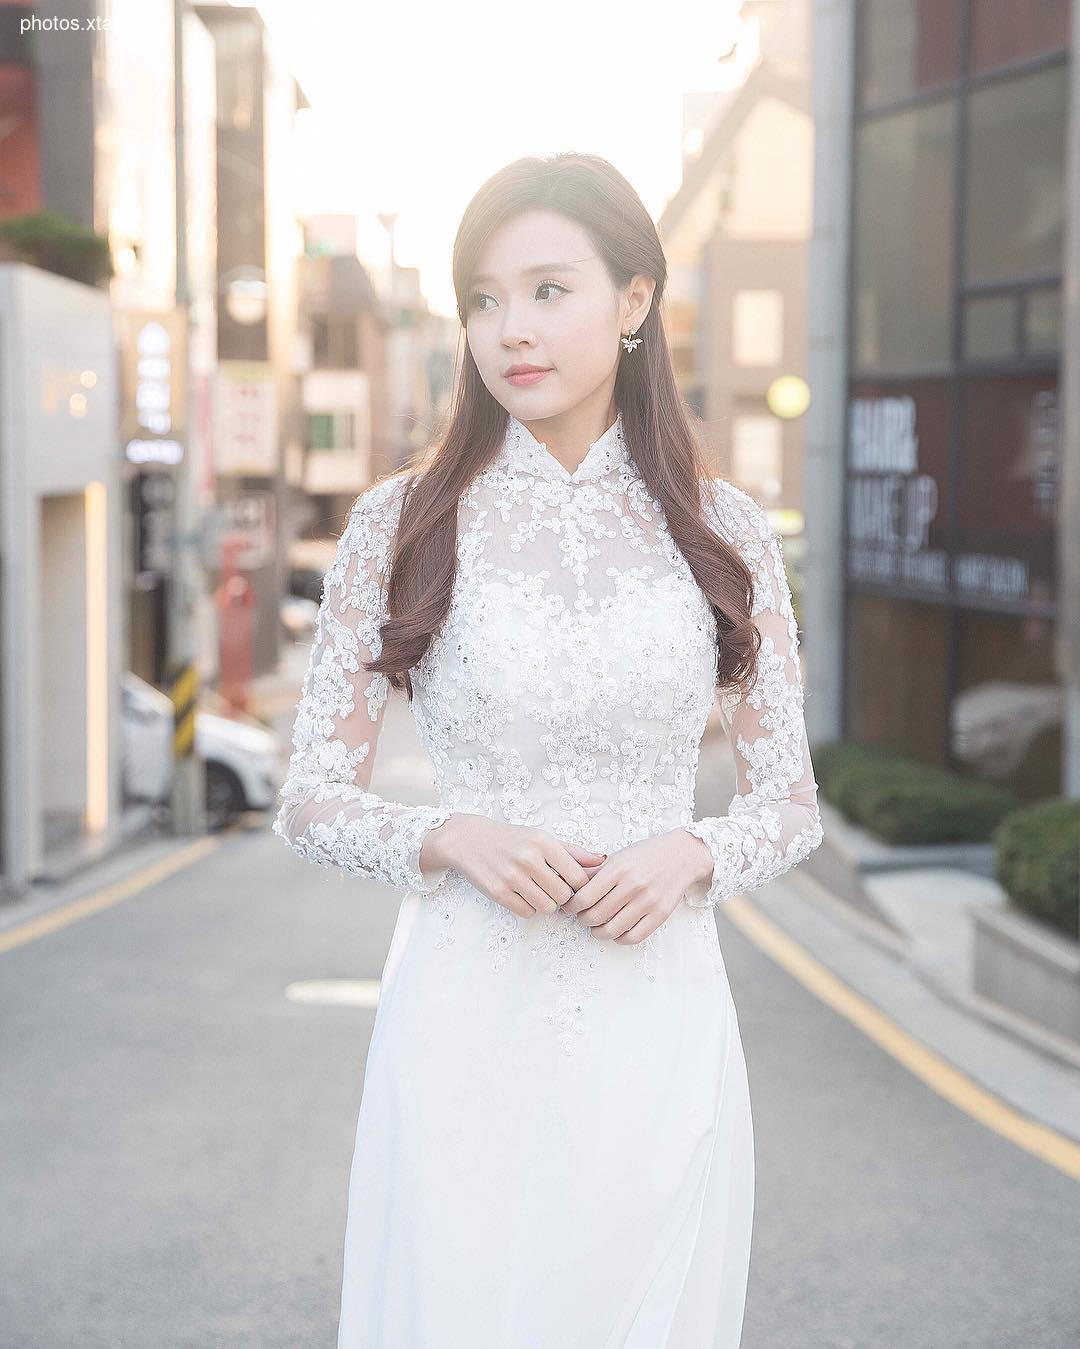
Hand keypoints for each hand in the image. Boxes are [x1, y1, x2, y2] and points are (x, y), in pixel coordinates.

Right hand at [422, 815, 606, 918]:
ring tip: (540, 892)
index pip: (578, 877)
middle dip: (563, 898)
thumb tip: (602, 861)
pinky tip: (523, 894)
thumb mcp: (542, 837)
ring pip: (547, 907)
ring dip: (547, 904)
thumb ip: (573, 851)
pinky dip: (529, 907)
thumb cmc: (511, 839)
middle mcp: (529, 859)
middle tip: (555, 890)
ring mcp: (512, 877)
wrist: (469, 840)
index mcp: (544, 843)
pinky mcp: (498, 893)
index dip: (580, 887)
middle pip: (564, 896)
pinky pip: (527, 912)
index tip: (574, 886)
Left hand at [559, 829, 712, 944]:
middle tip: (581, 917)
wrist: (682, 855)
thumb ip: (594, 872)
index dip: (572, 907)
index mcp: (619, 868)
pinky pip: (634, 937)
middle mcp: (633, 885)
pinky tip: (616, 931)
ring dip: (598, 932)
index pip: (585, 897)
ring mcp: (648, 901)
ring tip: (596, 926)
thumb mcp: (618, 857)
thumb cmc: (646, 855)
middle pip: (596, 916)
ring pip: (612, 930)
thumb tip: (568, 887)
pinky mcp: (661, 914)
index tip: (570, 908)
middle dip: (583, 920)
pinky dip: (620, 939)